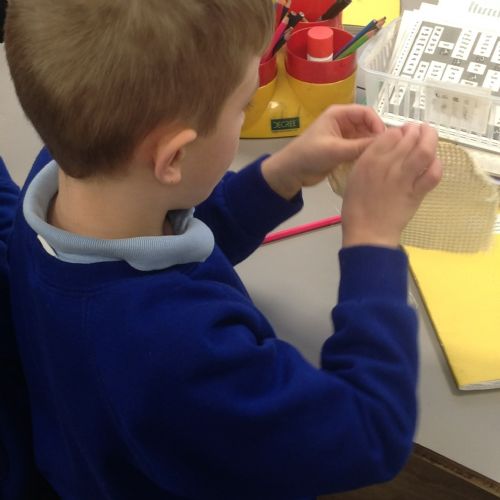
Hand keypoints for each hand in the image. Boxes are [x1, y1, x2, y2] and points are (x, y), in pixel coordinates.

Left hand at [261, 105, 385, 199]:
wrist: (291, 172)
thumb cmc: (309, 155)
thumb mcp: (335, 150)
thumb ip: (360, 146)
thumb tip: (385, 143)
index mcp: (339, 114)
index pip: (367, 113)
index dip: (378, 124)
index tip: (385, 140)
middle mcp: (344, 123)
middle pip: (369, 125)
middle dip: (377, 137)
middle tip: (387, 152)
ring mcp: (344, 137)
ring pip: (366, 139)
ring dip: (372, 147)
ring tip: (381, 159)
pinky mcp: (343, 150)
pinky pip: (360, 149)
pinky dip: (366, 155)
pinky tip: (372, 164)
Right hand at [341, 123, 441, 248]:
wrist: (367, 233)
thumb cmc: (356, 208)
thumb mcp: (354, 177)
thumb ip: (369, 160)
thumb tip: (387, 149)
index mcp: (369, 160)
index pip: (390, 134)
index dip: (399, 131)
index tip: (401, 134)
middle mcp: (387, 165)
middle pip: (409, 137)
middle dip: (416, 130)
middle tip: (418, 131)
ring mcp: (404, 179)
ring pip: (424, 150)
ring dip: (430, 138)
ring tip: (429, 135)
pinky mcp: (417, 193)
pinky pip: (432, 174)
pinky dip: (436, 164)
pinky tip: (434, 162)